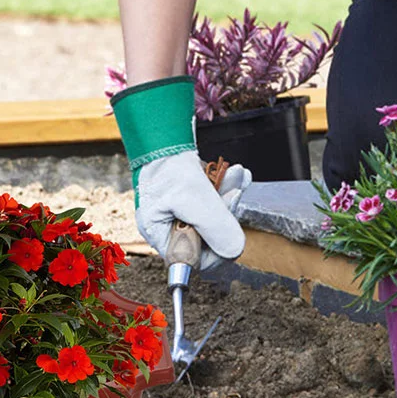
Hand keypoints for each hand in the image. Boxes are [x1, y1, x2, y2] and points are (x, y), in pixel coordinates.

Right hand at [135, 150, 250, 271]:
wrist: (163, 137)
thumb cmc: (169, 166)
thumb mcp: (195, 198)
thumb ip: (215, 227)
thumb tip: (234, 250)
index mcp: (159, 234)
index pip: (192, 260)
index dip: (215, 249)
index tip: (228, 227)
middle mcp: (166, 228)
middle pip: (206, 239)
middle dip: (225, 215)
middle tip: (234, 194)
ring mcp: (177, 214)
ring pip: (212, 219)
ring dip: (228, 198)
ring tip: (237, 176)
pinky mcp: (187, 200)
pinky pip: (211, 204)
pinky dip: (224, 190)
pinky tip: (235, 175)